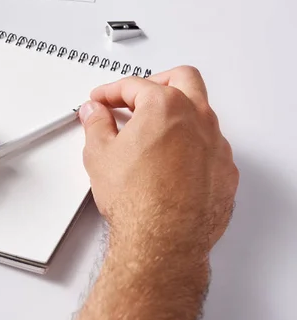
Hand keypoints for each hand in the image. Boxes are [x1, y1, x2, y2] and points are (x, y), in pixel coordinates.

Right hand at [79, 66, 238, 253]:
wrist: (162, 240)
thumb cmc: (137, 200)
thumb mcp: (99, 154)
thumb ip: (96, 124)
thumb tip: (94, 113)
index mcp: (165, 106)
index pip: (135, 85)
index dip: (112, 90)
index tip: (102, 99)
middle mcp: (198, 119)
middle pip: (182, 79)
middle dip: (156, 81)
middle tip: (135, 96)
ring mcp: (217, 144)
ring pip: (201, 111)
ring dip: (176, 112)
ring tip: (152, 129)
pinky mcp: (225, 170)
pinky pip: (211, 144)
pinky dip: (191, 142)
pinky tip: (172, 158)